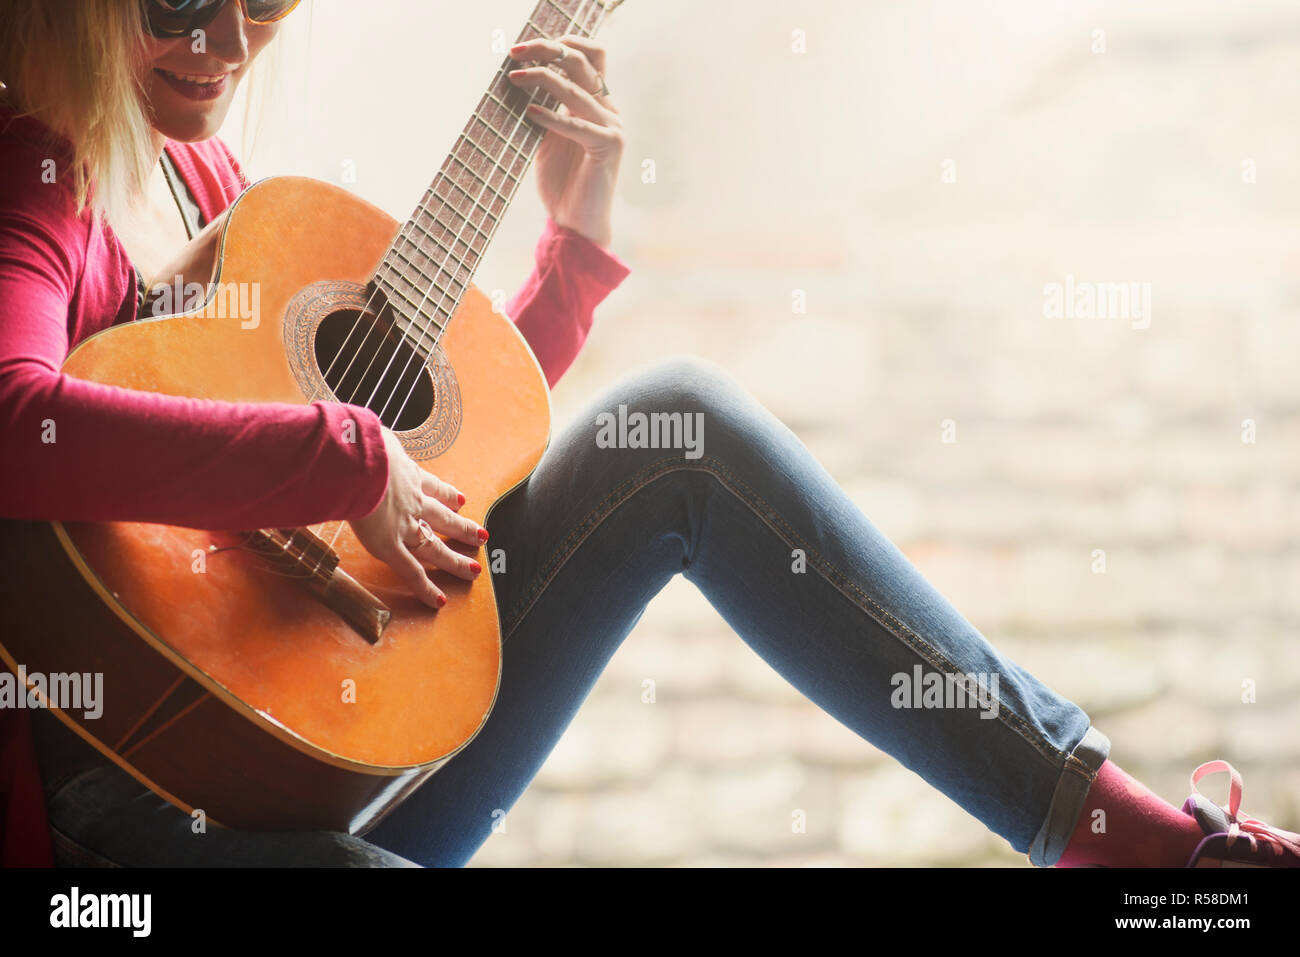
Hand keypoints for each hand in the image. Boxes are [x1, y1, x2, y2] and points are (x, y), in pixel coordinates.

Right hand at [348, 427, 485, 608]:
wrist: (356, 461)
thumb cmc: (353, 443)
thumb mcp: (362, 432)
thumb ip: (359, 434)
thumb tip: (345, 427)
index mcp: (404, 472)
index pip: (431, 486)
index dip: (447, 494)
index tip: (461, 499)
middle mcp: (412, 500)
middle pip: (444, 518)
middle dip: (462, 528)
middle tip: (482, 536)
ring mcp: (404, 524)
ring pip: (435, 547)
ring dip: (454, 561)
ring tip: (473, 571)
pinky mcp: (391, 546)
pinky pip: (412, 571)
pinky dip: (425, 587)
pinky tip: (438, 601)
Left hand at [507, 35, 623, 248]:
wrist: (575, 223)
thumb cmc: (560, 183)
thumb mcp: (546, 136)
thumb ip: (542, 106)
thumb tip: (518, 75)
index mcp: (597, 104)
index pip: (590, 55)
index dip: (560, 43)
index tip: (525, 48)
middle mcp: (609, 110)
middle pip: (583, 61)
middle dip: (546, 51)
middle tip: (515, 53)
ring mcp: (613, 127)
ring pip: (577, 89)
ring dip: (542, 79)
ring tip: (515, 79)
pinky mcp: (609, 146)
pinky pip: (577, 124)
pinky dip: (551, 117)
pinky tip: (529, 113)